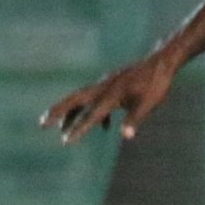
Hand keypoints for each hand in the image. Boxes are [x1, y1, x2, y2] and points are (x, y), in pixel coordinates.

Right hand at [41, 55, 177, 145]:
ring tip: (61, 130)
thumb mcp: (148, 104)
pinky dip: (96, 112)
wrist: (162, 62)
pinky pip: (97, 99)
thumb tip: (126, 136)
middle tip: (41, 123)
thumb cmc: (156, 84)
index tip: (65, 142)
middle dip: (58, 112)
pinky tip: (105, 127)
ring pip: (83, 99)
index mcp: (111, 95)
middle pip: (75, 100)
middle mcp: (104, 88)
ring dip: (72, 114)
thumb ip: (135, 119)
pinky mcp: (113, 84)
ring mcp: (107, 85)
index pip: (91, 116)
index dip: (78, 130)